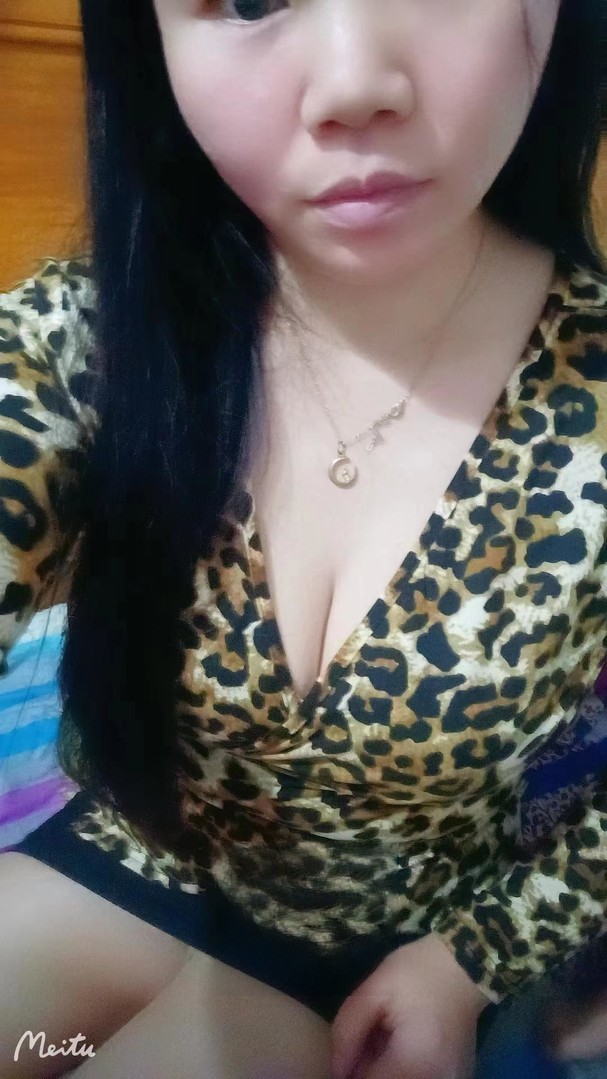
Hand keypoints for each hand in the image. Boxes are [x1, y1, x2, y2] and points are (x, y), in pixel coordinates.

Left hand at [330, 933, 489, 1078]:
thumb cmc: (418, 971)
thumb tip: (335, 1069)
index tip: (349, 1048)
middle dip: (368, 1067)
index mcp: (413, 1064)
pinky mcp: (456, 1076)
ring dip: (386, 1066)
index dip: (350, 1070)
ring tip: (385, 1034)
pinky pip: (420, 1077)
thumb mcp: (375, 991)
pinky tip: (404, 1042)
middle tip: (369, 1035)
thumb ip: (348, 1031)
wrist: (465, 961)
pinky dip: (404, 1066)